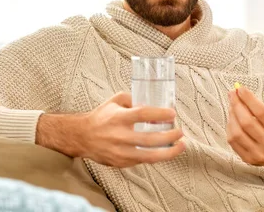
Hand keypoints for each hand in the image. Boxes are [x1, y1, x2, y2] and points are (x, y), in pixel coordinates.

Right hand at [36, 92, 184, 167]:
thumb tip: (152, 103)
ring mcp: (120, 152)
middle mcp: (120, 136)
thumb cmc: (101, 117)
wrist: (82, 137)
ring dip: (169, 152)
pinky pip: (143, 161)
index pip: (143, 115)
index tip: (172, 113)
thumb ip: (133, 99)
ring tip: (181, 146)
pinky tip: (165, 151)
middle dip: (170, 136)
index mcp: (119, 118)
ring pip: (150, 156)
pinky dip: (156, 156)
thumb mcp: (114, 101)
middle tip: (181, 132)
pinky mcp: (121, 163)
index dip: (160, 114)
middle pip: (150, 139)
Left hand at [226, 87, 263, 167]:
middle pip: (247, 122)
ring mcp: (258, 154)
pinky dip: (230, 127)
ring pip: (237, 132)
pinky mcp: (248, 159)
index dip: (249, 99)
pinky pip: (232, 141)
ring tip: (232, 106)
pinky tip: (232, 120)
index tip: (240, 88)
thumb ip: (258, 106)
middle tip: (232, 94)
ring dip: (231, 116)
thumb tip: (238, 92)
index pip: (262, 112)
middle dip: (237, 105)